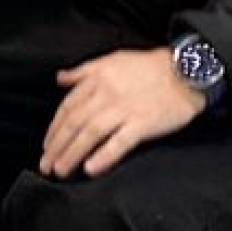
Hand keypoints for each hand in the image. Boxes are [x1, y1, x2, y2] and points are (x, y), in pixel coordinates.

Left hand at [39, 48, 205, 178]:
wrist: (186, 70)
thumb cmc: (149, 67)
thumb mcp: (112, 60)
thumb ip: (83, 71)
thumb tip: (60, 78)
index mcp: (97, 79)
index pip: (68, 106)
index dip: (54, 128)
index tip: (47, 145)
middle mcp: (107, 94)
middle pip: (75, 122)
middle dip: (57, 146)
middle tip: (45, 165)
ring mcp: (125, 109)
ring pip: (91, 133)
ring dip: (72, 153)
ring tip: (60, 170)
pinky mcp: (144, 123)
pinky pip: (120, 141)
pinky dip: (104, 156)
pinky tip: (91, 168)